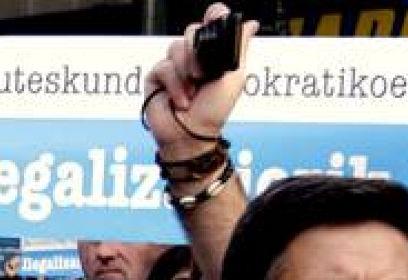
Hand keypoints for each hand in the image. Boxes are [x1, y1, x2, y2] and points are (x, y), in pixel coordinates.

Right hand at [144, 3, 259, 154]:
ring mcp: (173, 65)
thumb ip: (239, 48)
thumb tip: (251, 24)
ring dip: (186, 72)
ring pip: (175, 47)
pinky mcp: (156, 77)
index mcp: (212, 52)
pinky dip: (175, 85)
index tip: (214, 19)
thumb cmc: (214, 110)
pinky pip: (163, 67)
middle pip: (191, 30)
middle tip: (203, 74)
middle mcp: (192, 56)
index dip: (213, 16)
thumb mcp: (235, 77)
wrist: (192, 134)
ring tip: (192, 92)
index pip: (211, 21)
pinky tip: (181, 100)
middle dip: (198, 52)